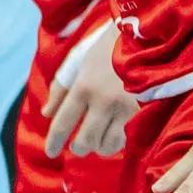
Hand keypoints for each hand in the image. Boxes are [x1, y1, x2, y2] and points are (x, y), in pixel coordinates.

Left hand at [54, 17, 140, 158]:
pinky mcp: (144, 112)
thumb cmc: (107, 49)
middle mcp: (103, 101)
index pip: (63, 123)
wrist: (147, 39)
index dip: (54, 142)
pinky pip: (127, 137)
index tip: (51, 153)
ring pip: (108, 143)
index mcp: (83, 88)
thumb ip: (60, 89)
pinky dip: (118, 141)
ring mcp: (126, 108)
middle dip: (79, 148)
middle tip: (78, 147)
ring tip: (97, 143)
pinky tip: (115, 136)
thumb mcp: (77, 63)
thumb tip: (46, 114)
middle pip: (86, 140)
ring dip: (100, 147)